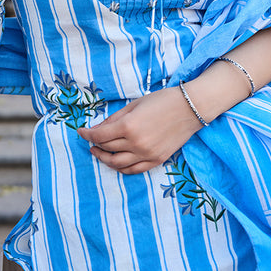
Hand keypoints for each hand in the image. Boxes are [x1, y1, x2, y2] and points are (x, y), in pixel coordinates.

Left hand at [76, 87, 201, 174]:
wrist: (190, 108)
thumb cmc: (162, 100)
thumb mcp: (134, 105)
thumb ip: (115, 118)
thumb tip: (98, 128)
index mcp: (129, 126)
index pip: (100, 135)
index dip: (87, 135)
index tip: (80, 132)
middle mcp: (136, 143)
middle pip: (107, 148)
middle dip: (95, 145)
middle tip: (90, 141)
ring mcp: (147, 154)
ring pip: (118, 164)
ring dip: (105, 159)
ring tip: (99, 153)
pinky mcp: (156, 161)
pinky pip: (134, 170)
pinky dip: (121, 168)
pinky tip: (116, 162)